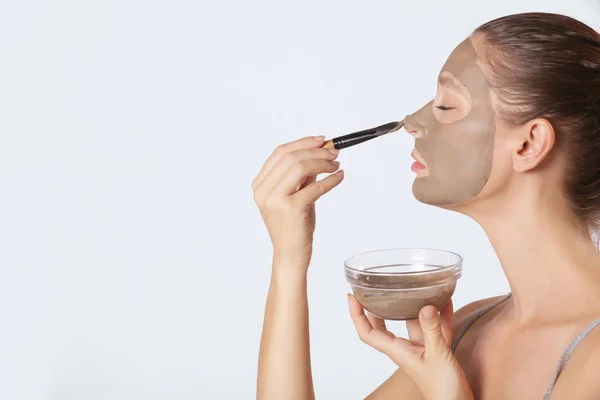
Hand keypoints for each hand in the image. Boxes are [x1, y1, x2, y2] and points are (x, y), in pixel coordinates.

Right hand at [252, 136, 343, 270]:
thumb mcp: (296, 195)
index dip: (302, 143)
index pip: (280, 153)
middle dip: (316, 151)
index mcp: (260, 185)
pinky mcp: (291, 209)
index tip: (322, 140)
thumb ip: (302, 175)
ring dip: (322, 162)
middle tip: (334, 152)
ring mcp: (275, 200)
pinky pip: (314, 187)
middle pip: (291, 157)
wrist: (290, 255)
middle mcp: (263, 191)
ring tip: (336, 165)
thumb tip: (320, 152)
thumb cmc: (293, 226)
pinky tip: (339, 177)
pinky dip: (330, 180)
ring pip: (300, 167)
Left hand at [348, 295, 473, 399]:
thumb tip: (426, 307)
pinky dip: (439, 315)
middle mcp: (405, 348)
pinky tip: (445, 301)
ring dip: (412, 306)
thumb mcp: (438, 356)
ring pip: (411, 322)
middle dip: (377, 307)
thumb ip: (432, 330)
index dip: (357, 315)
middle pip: (384, 325)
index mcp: (397, 351)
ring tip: (412, 287)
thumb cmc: (444, 389)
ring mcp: (420, 349)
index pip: (368, 332)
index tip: (352, 297)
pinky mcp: (436, 350)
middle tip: (374, 289)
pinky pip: (434, 327)